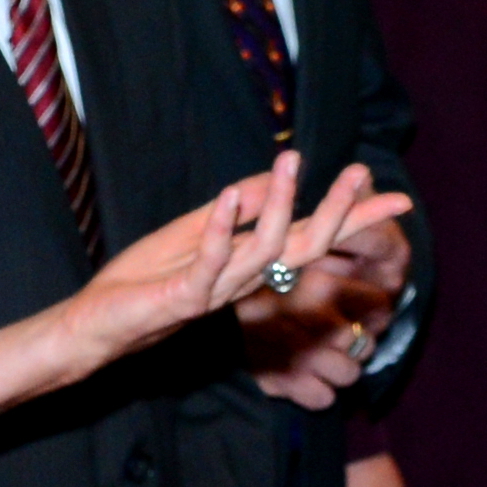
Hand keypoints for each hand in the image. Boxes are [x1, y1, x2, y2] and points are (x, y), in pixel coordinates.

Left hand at [57, 153, 412, 385]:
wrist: (97, 325)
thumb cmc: (144, 281)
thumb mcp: (192, 234)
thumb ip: (234, 213)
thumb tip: (274, 179)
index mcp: (249, 265)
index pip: (311, 237)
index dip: (350, 216)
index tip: (389, 190)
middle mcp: (242, 280)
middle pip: (307, 247)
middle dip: (338, 211)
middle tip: (362, 172)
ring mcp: (215, 291)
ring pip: (266, 251)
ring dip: (282, 204)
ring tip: (292, 161)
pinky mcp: (182, 299)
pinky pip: (209, 264)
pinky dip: (222, 229)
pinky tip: (230, 196)